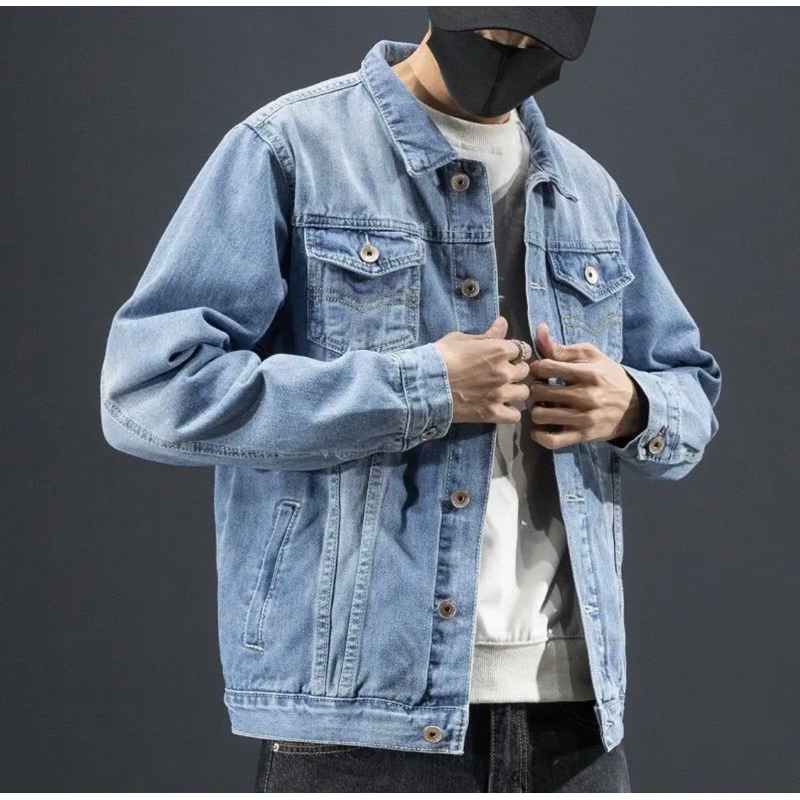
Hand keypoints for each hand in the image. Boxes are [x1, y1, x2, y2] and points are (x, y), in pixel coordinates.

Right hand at [434, 316, 532, 424]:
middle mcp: (505, 372)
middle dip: (515, 370)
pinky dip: (510, 412)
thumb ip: (487, 334)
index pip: (521, 349)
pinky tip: (500, 408)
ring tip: (502, 391)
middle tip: (500, 374)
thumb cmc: (441, 357)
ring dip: (515, 390)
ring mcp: (501, 394)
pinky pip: (515, 415)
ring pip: (524, 392)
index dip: (512, 353)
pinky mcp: (493, 413)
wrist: (425, 384)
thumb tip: (503, 322)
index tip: (503, 357)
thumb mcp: (461, 339)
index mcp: (499, 350)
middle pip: (524, 370)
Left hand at [528, 322, 645, 449]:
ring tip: (543, 405)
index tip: (541, 371)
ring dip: (536, 410)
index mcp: (587, 373)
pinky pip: (550, 440)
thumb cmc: (607, 377)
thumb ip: (562, 347)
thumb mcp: (590, 356)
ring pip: (540, 416)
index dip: (536, 368)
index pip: (545, 367)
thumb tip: (540, 329)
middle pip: (538, 392)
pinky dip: (539, 434)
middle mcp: (585, 396)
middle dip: (534, 389)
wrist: (635, 407)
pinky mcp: (582, 436)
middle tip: (540, 389)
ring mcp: (583, 419)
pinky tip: (541, 426)